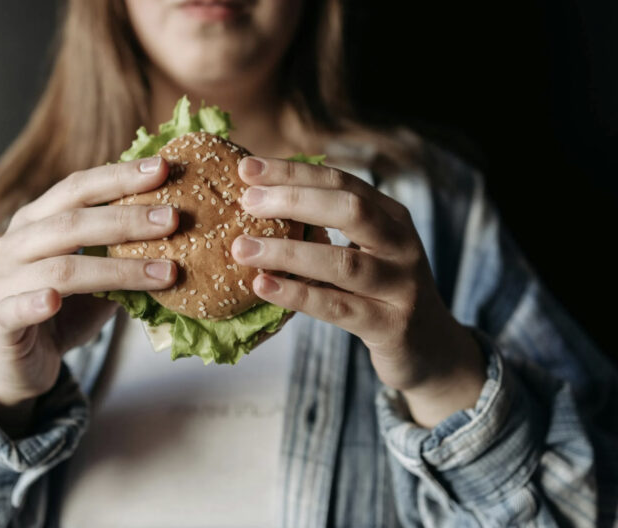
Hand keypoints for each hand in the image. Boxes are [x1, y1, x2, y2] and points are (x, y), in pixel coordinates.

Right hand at [0, 157, 178, 434]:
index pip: (78, 188)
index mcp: (39, 220)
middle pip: (71, 222)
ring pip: (61, 268)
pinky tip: (54, 300)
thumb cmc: (67, 310)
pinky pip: (15, 309)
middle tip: (173, 219)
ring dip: (117, 270)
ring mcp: (3, 281)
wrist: (22, 362)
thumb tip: (185, 230)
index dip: (118, 177)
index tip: (162, 167)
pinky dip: (35, 303)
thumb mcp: (101, 277)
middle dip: (126, 218)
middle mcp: (16, 242)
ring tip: (165, 273)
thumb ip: (127, 253)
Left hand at [232, 157, 484, 426]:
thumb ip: (327, 227)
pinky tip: (263, 285)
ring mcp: (400, 286)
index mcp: (391, 216)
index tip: (248, 168)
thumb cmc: (380, 292)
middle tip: (246, 202)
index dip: (294, 172)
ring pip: (342, 262)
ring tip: (242, 248)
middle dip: (293, 200)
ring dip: (287, 251)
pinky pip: (337, 308)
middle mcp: (401, 245)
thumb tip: (261, 203)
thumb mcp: (366, 250)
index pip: (340, 182)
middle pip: (349, 210)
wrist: (430, 348)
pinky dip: (297, 294)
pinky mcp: (390, 326)